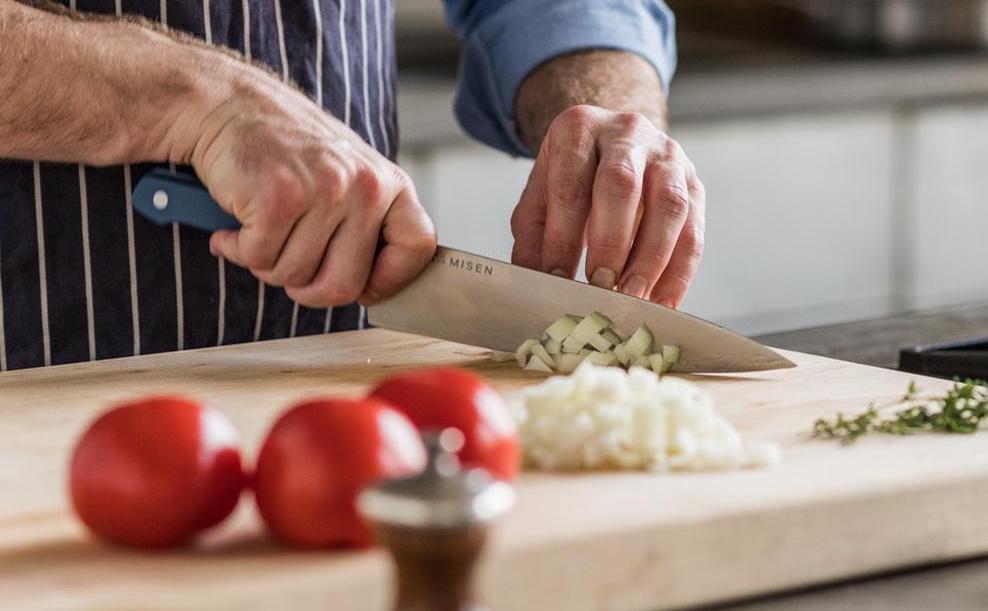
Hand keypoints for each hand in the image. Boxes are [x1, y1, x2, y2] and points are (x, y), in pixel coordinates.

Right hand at [183, 63, 435, 306]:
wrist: (228, 104)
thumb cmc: (287, 149)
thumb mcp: (348, 176)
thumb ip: (367, 223)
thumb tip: (372, 288)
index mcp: (389, 183)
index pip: (417, 246)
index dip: (390, 280)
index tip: (363, 287)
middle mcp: (365, 187)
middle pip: (345, 285)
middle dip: (308, 289)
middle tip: (287, 264)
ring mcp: (324, 192)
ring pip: (294, 276)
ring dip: (266, 262)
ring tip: (261, 226)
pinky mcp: (278, 198)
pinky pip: (259, 258)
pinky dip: (237, 249)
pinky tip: (235, 225)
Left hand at [510, 104, 704, 308]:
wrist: (612, 142)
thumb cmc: (573, 175)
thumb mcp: (541, 194)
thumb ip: (533, 235)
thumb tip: (532, 281)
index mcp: (579, 128)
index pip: (570, 184)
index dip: (563, 236)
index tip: (557, 279)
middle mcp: (628, 134)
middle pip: (622, 184)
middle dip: (610, 242)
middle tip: (598, 286)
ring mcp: (668, 156)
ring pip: (669, 206)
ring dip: (650, 259)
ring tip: (631, 297)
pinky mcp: (694, 185)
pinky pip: (693, 230)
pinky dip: (679, 273)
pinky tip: (662, 302)